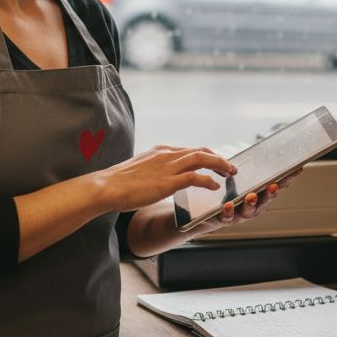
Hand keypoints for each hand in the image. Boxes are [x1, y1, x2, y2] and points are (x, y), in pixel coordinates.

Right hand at [97, 145, 235, 212]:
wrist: (106, 187)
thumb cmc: (120, 183)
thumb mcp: (141, 170)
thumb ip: (154, 170)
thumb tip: (160, 178)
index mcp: (161, 151)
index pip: (189, 150)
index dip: (206, 155)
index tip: (215, 162)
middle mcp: (167, 155)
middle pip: (200, 151)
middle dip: (218, 158)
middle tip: (229, 167)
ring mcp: (168, 167)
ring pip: (202, 159)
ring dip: (219, 165)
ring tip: (230, 172)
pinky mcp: (168, 182)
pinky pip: (195, 177)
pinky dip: (208, 180)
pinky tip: (214, 186)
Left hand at [188, 168, 302, 236]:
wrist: (208, 215)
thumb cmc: (230, 195)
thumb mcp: (243, 181)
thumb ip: (254, 171)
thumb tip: (268, 152)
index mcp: (261, 196)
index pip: (277, 186)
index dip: (287, 178)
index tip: (297, 169)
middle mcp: (254, 207)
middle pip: (266, 201)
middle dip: (271, 194)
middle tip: (273, 186)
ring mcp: (240, 215)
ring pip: (249, 211)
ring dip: (251, 204)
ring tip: (251, 196)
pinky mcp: (225, 219)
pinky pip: (228, 217)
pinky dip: (229, 212)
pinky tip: (228, 205)